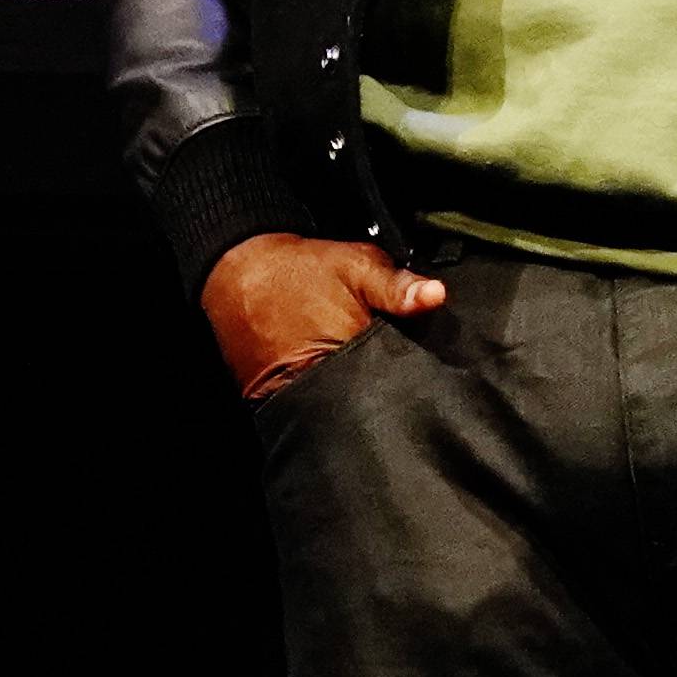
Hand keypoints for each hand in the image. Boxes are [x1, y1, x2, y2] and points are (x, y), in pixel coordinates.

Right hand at [202, 230, 443, 400]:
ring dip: (361, 398)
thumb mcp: (358, 265)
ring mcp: (297, 398)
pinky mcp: (275, 403)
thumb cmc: (301, 270)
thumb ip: (398, 285)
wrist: (238, 273)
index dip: (418, 376)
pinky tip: (342, 385)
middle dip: (392, 392)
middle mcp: (320, 385)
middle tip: (408, 373)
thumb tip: (437, 296)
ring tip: (375, 380)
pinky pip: (316, 410)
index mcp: (347, 352)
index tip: (432, 368)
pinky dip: (332, 401)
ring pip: (344, 411)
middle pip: (372, 403)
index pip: (397, 381)